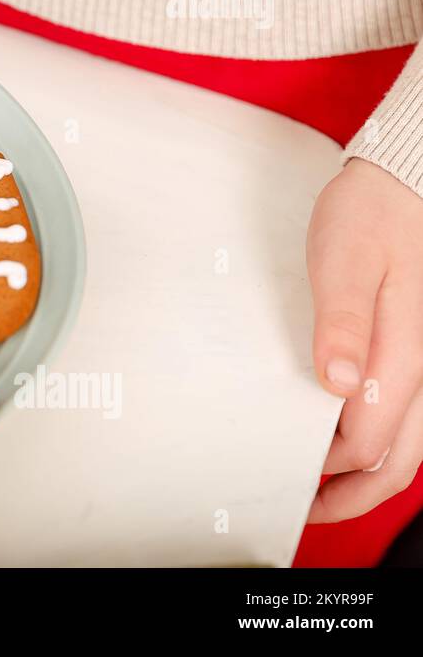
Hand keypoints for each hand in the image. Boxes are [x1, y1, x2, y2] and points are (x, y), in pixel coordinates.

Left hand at [306, 157, 422, 522]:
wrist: (403, 186)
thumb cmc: (371, 218)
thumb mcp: (343, 260)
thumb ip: (341, 323)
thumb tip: (337, 383)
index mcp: (407, 355)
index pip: (369, 441)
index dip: (326, 469)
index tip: (285, 478)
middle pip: (400, 461)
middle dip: (352, 495)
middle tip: (305, 508)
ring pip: (411, 445)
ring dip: (366, 474)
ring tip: (318, 485)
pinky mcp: (419, 355)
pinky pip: (410, 416)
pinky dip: (378, 442)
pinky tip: (341, 435)